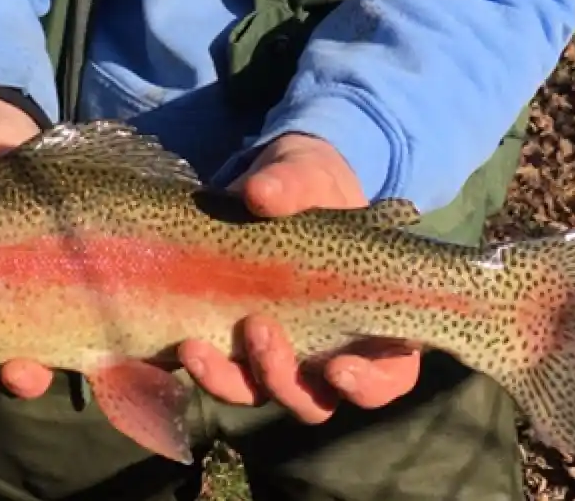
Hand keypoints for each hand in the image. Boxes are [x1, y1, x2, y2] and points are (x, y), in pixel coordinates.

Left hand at [177, 133, 422, 422]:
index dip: (370, 384)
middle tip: (258, 327)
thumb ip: (292, 184)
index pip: (389, 375)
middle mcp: (328, 349)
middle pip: (317, 400)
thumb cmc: (310, 183)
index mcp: (372, 319)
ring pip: (264, 394)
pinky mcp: (237, 344)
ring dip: (232, 381)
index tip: (339, 368)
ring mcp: (281, 351)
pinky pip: (224, 374)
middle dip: (284, 377)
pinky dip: (206, 369)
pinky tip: (185, 345)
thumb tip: (260, 194)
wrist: (266, 182)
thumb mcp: (307, 174)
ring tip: (200, 346)